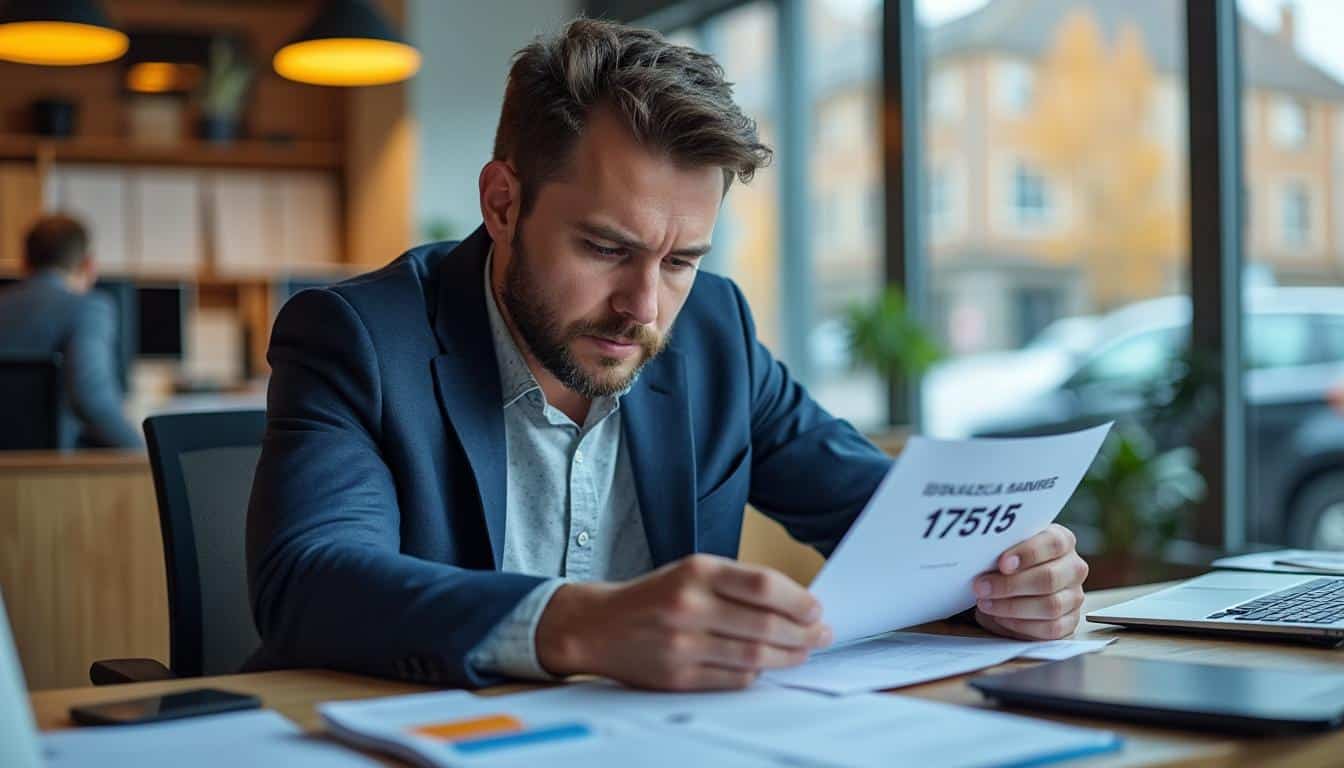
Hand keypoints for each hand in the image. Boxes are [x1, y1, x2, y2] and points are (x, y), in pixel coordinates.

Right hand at [535, 554, 831, 690]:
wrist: (596, 626)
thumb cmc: (653, 597)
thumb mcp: (690, 572)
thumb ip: (737, 584)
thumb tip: (795, 604)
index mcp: (696, 571)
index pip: (763, 586)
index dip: (798, 600)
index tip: (816, 608)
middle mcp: (689, 606)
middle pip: (765, 625)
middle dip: (802, 633)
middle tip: (821, 634)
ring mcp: (682, 644)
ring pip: (754, 656)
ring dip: (788, 657)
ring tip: (803, 652)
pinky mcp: (677, 677)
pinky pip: (733, 680)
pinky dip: (756, 675)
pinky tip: (766, 667)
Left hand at [972, 524, 1088, 639]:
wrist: (1012, 584)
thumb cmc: (1008, 562)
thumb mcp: (1006, 548)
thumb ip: (1002, 548)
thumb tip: (982, 554)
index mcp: (1062, 541)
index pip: (1053, 543)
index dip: (1027, 553)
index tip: (1002, 563)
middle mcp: (1073, 568)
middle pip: (1049, 578)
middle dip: (1010, 585)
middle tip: (982, 588)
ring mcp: (1074, 597)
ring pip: (1050, 606)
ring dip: (1011, 607)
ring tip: (986, 604)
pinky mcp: (1070, 622)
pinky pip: (1050, 629)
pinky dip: (1021, 625)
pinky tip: (1000, 618)